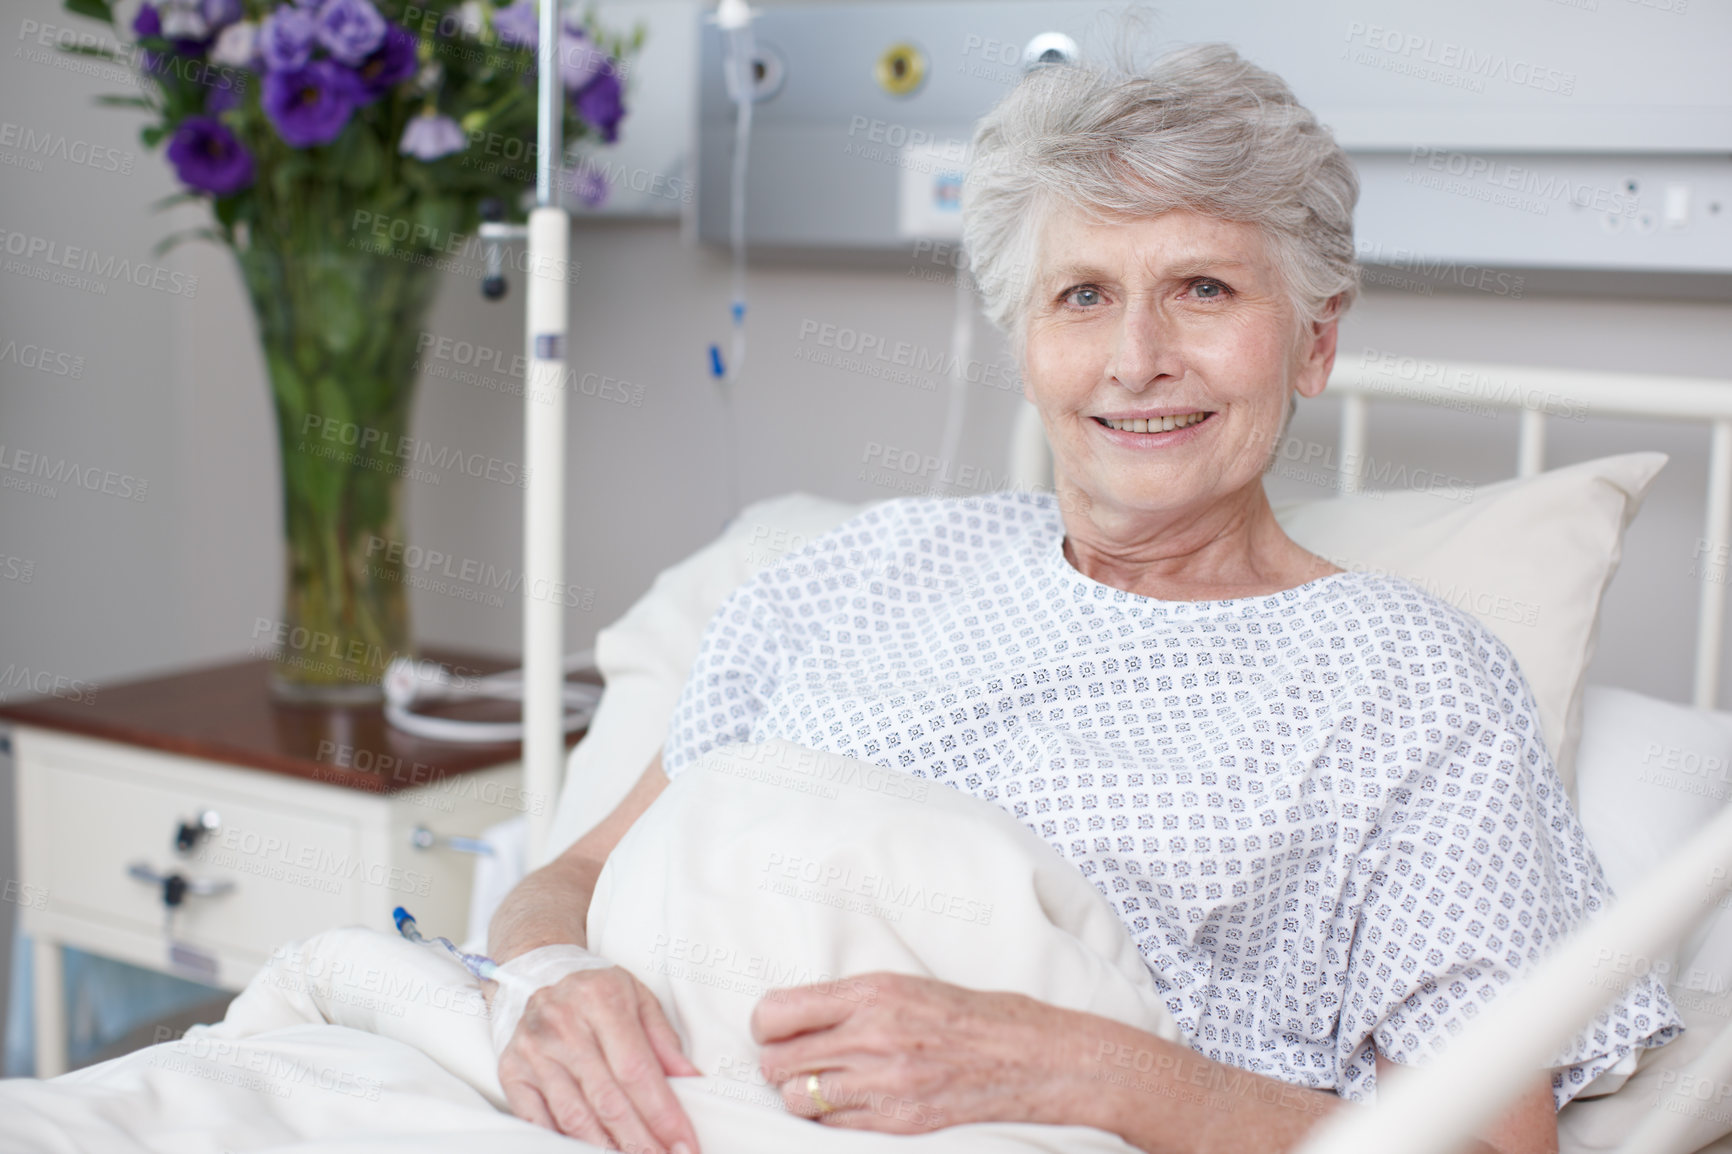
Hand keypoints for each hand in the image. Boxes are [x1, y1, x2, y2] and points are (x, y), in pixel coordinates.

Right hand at [497, 964, 700, 1153]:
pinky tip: (591, 1152)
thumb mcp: (637, 998)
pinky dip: (565, 1143)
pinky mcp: (512, 1073)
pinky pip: (538, 1121)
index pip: (636, 1070)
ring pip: (574, 1117)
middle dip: (640, 1141)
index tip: (684, 1143)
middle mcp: (562, 1024)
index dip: (662, 1113)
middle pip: (608, 1100)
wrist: (536, 975)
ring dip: (607, 1149)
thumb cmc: (596, 993)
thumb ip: (664, 1040)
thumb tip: (691, 1080)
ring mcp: (533, 1051)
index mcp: (600, 1000)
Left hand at [750, 972, 1072, 1132]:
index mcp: (871, 993)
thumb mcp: (905, 986)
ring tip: (826, 1086)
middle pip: (777, 1062)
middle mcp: (872, 1036)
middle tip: (800, 1060)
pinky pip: (832, 1127)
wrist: (1032, 1056)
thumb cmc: (969, 1015)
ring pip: (796, 1099)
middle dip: (780, 1063)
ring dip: (802, 1095)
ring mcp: (885, 1083)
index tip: (776, 1030)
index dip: (766, 1026)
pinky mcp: (898, 1121)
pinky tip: (854, 1104)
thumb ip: (850, 1002)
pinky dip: (832, 1120)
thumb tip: (793, 1018)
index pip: (777, 1012)